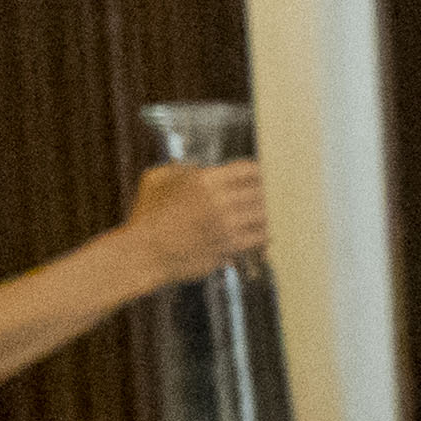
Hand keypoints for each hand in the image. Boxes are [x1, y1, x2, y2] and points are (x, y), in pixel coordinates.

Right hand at [118, 157, 272, 281]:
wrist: (144, 252)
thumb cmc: (147, 215)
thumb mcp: (157, 179)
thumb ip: (182, 169)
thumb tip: (200, 167)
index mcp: (204, 180)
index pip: (248, 170)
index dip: (260, 172)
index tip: (264, 175)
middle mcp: (219, 201)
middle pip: (261, 192)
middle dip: (267, 194)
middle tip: (275, 195)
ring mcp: (226, 225)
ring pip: (264, 216)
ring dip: (267, 215)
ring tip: (271, 214)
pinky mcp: (230, 247)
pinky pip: (259, 239)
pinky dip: (264, 237)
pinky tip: (266, 236)